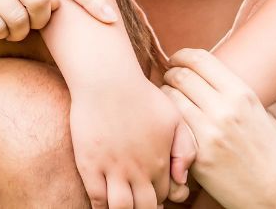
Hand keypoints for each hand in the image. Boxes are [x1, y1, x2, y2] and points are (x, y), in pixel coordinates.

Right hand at [67, 71, 181, 207]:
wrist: (107, 79)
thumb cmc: (141, 94)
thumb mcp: (174, 117)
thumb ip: (185, 149)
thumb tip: (181, 180)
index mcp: (159, 161)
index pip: (164, 194)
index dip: (159, 197)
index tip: (152, 192)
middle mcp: (138, 170)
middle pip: (145, 207)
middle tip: (137, 202)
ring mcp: (112, 168)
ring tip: (122, 204)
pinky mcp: (90, 164)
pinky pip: (97, 198)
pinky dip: (101, 208)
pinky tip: (103, 203)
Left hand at [162, 49, 275, 208]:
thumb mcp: (261, 114)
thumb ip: (233, 95)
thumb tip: (205, 78)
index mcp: (243, 94)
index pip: (199, 59)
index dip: (182, 56)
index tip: (176, 61)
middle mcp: (225, 109)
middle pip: (180, 75)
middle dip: (170, 75)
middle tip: (168, 82)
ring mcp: (210, 133)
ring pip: (169, 99)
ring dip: (165, 97)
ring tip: (168, 104)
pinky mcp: (199, 157)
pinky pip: (172, 128)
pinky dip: (168, 123)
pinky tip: (172, 127)